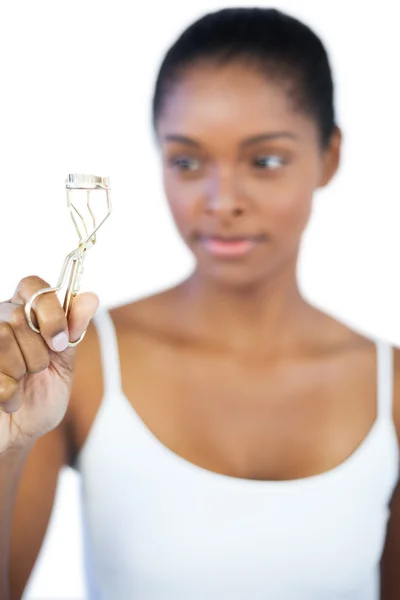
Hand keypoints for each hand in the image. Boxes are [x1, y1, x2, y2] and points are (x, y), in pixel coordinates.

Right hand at [0, 276, 97, 452]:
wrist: (19, 435)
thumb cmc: (41, 397)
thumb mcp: (64, 363)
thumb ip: (73, 330)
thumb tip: (90, 297)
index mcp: (25, 313)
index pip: (32, 285)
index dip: (49, 310)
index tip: (60, 341)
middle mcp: (0, 319)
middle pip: (19, 315)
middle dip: (38, 352)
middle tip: (38, 371)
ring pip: (3, 337)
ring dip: (22, 370)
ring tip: (22, 384)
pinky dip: (9, 392)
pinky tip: (9, 400)